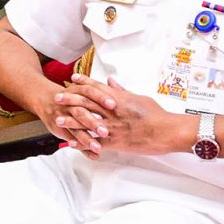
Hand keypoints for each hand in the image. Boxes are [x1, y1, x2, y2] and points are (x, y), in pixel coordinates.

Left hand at [53, 77, 194, 158]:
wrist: (167, 131)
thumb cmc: (156, 114)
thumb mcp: (139, 98)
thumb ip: (122, 91)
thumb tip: (111, 81)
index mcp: (119, 99)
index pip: (98, 88)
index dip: (84, 82)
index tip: (72, 79)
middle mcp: (113, 111)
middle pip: (87, 102)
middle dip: (71, 99)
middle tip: (57, 97)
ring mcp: (113, 126)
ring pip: (88, 122)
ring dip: (71, 121)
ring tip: (57, 119)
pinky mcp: (116, 141)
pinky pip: (95, 142)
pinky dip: (83, 142)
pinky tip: (72, 143)